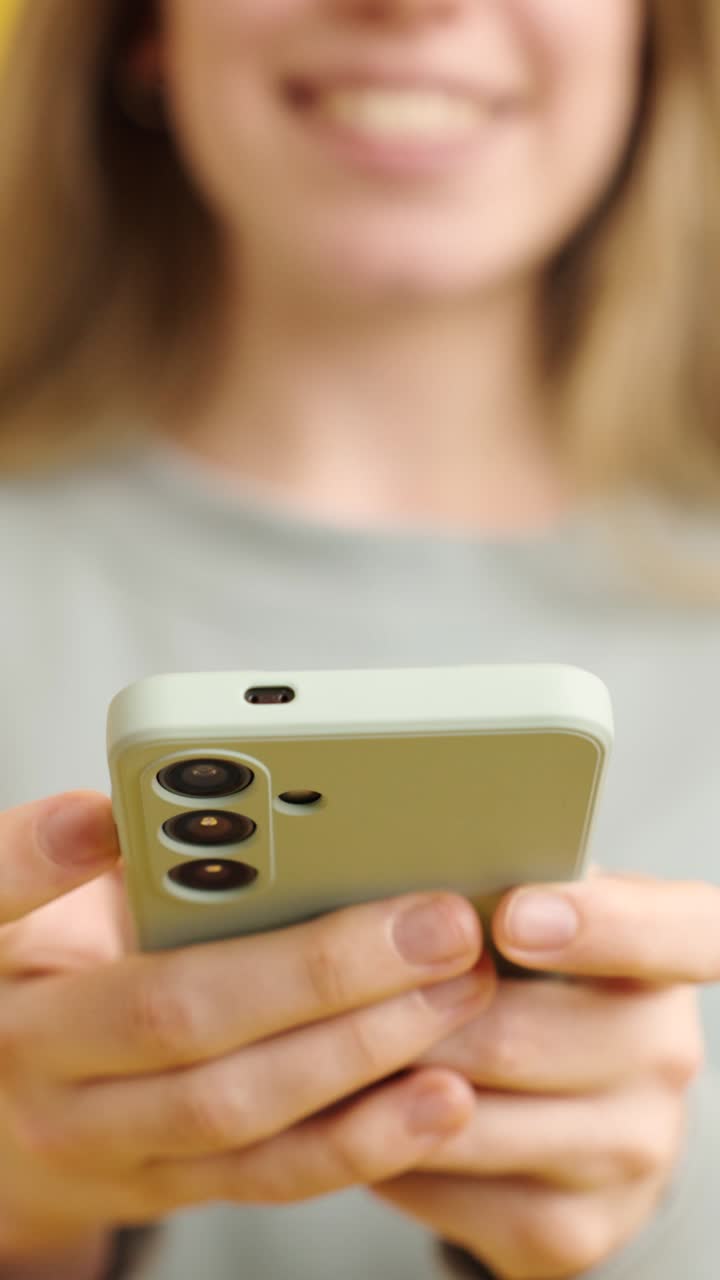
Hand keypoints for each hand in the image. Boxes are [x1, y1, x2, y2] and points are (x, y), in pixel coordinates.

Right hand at [0, 791, 495, 1261]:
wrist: (5, 1127)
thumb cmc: (40, 979)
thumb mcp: (26, 908)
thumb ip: (63, 860)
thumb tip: (123, 811)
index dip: (39, 859)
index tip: (107, 818)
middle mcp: (43, 1062)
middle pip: (177, 1012)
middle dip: (319, 966)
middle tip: (432, 919)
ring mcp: (107, 1142)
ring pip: (239, 1107)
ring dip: (363, 1051)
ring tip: (460, 992)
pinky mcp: (171, 1186)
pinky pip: (272, 1175)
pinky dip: (364, 1139)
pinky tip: (442, 1098)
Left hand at [373, 872, 710, 1279]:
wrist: (571, 1111)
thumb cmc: (533, 978)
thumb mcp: (537, 911)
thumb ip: (498, 884)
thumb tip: (403, 873)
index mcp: (672, 953)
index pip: (684, 933)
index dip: (603, 926)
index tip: (512, 918)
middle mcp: (666, 1053)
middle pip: (520, 1036)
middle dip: (412, 1017)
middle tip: (343, 988)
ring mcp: (630, 1150)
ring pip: (470, 1119)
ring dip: (384, 1086)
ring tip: (323, 1049)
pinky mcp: (575, 1228)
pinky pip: (452, 1190)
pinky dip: (389, 1152)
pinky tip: (362, 1115)